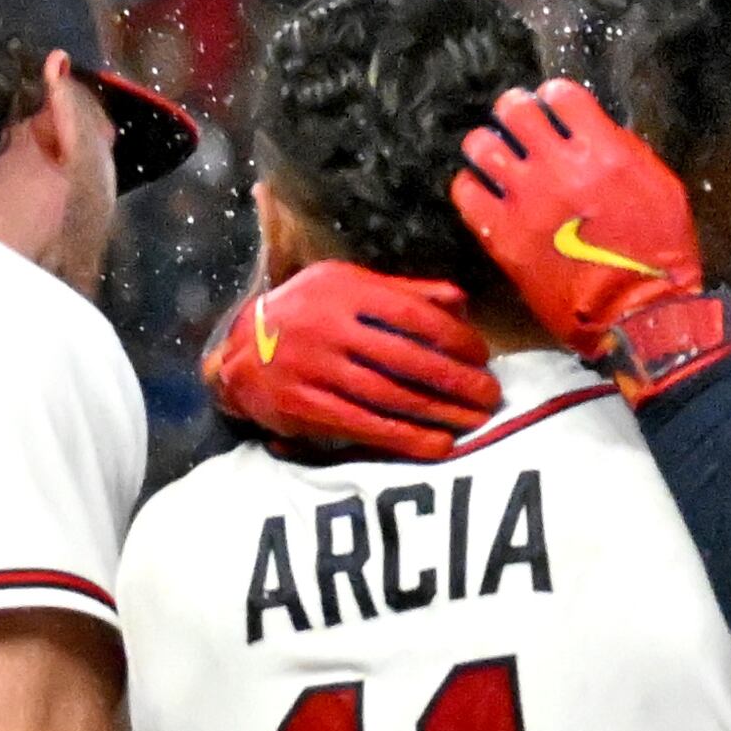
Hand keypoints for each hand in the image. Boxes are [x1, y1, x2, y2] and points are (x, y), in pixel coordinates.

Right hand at [202, 267, 500, 462]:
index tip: (482, 355)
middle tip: (491, 395)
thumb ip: (403, 292)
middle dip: (456, 380)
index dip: (454, 337)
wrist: (239, 354)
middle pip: (407, 358)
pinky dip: (406, 438)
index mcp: (344, 290)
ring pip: (390, 395)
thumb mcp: (347, 287)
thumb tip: (460, 300)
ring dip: (440, 412)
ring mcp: (314, 369)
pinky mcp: (305, 407)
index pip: (413, 315)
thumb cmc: (307, 314)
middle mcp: (327, 327)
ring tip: (474, 421)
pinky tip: (437, 444)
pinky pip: (365, 426)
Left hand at [451, 83, 704, 359]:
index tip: (553, 109)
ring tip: (496, 156)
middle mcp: (559, 167)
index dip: (554, 97)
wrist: (639, 313)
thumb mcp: (660, 186)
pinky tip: (486, 194)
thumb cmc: (659, 254)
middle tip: (518, 125)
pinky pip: (466, 193)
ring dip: (488, 145)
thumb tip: (595, 132)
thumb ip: (624, 151)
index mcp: (603, 150)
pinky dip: (472, 187)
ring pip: (481, 145)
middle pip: (514, 110)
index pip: (560, 94)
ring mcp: (526, 201)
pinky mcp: (503, 236)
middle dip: (515, 111)